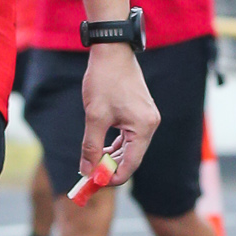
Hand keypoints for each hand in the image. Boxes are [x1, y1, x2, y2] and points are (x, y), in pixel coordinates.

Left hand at [80, 43, 159, 184]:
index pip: (130, 164)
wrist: (112, 51)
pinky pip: (130, 137)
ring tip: (91, 162)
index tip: (93, 183)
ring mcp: (147, 118)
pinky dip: (116, 145)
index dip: (111, 177)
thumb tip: (86, 170)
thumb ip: (91, 146)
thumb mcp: (94, 116)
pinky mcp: (140, 113)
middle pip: (132, 158)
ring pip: (130, 148)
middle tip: (88, 175)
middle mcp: (150, 124)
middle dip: (110, 168)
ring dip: (112, 157)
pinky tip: (101, 148)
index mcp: (143, 127)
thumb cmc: (105, 80)